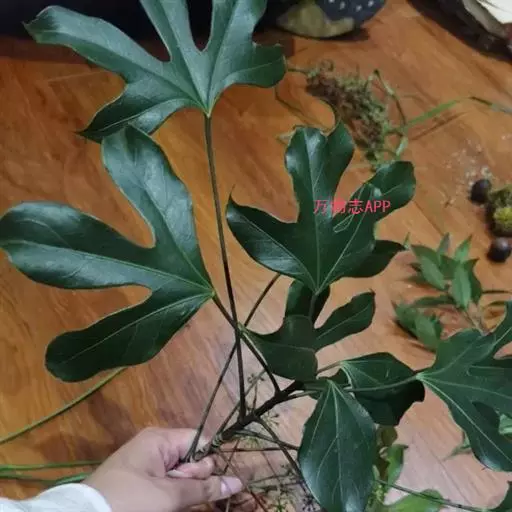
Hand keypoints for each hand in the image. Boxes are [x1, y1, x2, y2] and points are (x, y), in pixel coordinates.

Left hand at [85, 427, 242, 511]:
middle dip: (190, 479)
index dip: (205, 462)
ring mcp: (147, 464)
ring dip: (181, 491)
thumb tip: (238, 482)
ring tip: (164, 503)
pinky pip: (168, 483)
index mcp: (160, 438)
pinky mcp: (141, 481)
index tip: (197, 481)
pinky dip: (171, 495)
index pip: (200, 441)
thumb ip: (203, 488)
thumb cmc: (129, 501)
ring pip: (181, 475)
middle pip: (192, 458)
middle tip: (171, 494)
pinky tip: (165, 505)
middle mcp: (155, 446)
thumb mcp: (168, 496)